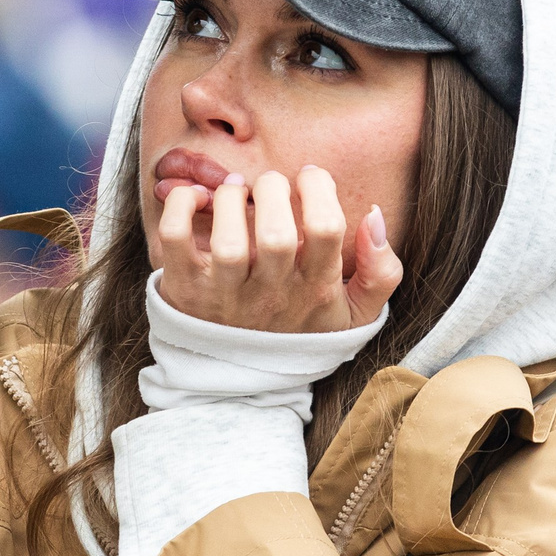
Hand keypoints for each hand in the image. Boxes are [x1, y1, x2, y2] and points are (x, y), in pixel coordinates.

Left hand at [154, 166, 401, 332]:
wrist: (241, 378)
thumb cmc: (301, 329)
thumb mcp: (355, 313)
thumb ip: (381, 272)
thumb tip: (374, 216)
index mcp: (315, 291)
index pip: (326, 229)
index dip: (318, 189)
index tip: (309, 177)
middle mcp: (271, 295)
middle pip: (275, 235)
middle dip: (274, 189)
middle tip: (271, 183)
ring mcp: (225, 295)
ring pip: (227, 241)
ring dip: (231, 199)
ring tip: (237, 190)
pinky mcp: (185, 289)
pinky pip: (174, 241)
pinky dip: (180, 207)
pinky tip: (196, 197)